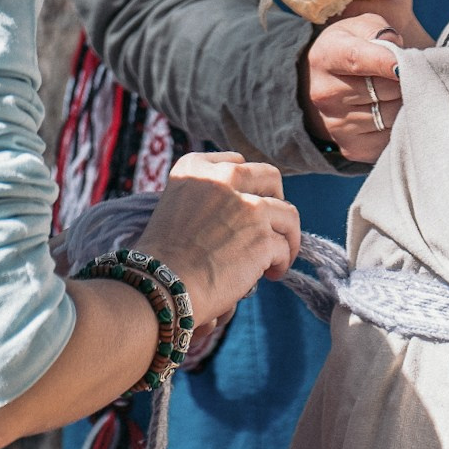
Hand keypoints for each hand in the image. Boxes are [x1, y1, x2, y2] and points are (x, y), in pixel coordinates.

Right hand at [136, 152, 302, 325]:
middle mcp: (223, 179)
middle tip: (271, 226)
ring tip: (275, 258)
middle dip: (276, 201)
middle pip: (271, 177)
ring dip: (286, 236)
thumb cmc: (164, 258)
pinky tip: (269, 274)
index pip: (237, 162)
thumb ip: (207, 197)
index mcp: (195, 168)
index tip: (247, 205)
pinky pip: (284, 247)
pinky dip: (281, 262)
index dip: (248, 187)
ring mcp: (247, 206)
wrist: (161, 286)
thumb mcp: (176, 207)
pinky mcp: (262, 237)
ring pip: (288, 214)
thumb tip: (243, 207)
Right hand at [302, 14, 403, 163]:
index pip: (359, 59)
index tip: (404, 64)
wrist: (323, 85)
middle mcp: (325, 93)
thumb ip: (379, 31)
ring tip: (401, 91)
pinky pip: (390, 138)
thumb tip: (397, 54)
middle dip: (403, 79)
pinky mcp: (352, 147)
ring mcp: (336, 124)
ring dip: (404, 102)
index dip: (387, 61)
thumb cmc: (349, 49)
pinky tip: (393, 111)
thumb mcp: (358, 27)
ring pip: (390, 114)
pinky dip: (399, 125)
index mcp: (326, 57)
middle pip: (383, 89)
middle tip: (407, 73)